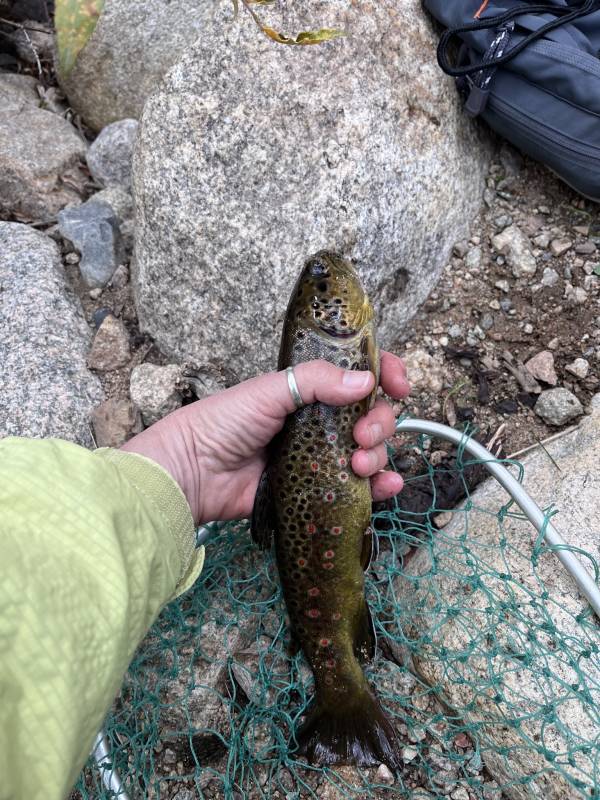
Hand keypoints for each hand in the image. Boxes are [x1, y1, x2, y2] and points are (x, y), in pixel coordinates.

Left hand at [121, 352, 409, 524]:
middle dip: (380, 423)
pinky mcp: (317, 490)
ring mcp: (320, 456)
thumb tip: (366, 381)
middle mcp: (320, 422)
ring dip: (377, 455)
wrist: (194, 472)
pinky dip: (380, 485)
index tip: (398, 384)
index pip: (358, 375)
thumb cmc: (223, 422)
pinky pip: (358, 488)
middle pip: (371, 416)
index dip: (385, 375)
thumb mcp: (269, 390)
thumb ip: (317, 380)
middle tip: (361, 436)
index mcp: (309, 390)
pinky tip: (387, 484)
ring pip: (369, 451)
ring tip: (358, 464)